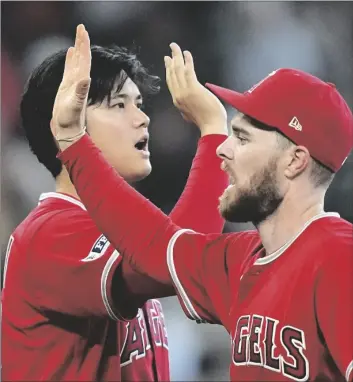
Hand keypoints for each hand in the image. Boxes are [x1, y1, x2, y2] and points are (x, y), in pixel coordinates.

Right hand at [51, 24, 90, 149]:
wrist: (68, 129)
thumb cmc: (69, 119)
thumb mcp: (74, 105)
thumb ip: (80, 92)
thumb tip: (86, 78)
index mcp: (82, 82)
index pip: (85, 59)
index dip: (84, 45)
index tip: (84, 30)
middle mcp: (80, 81)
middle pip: (82, 58)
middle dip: (82, 42)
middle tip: (81, 28)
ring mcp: (73, 84)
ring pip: (77, 62)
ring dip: (78, 49)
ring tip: (78, 38)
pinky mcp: (67, 87)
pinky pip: (70, 69)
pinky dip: (71, 60)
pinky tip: (71, 53)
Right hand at [165, 43, 226, 135]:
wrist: (211, 126)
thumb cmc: (206, 121)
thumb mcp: (190, 116)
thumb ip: (185, 109)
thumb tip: (185, 106)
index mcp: (177, 102)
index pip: (171, 82)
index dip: (168, 70)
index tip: (168, 61)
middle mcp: (178, 96)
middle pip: (172, 74)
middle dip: (171, 60)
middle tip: (171, 50)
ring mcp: (185, 92)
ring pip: (177, 70)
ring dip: (176, 56)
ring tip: (175, 47)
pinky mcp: (193, 89)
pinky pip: (188, 71)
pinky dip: (187, 61)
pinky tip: (187, 54)